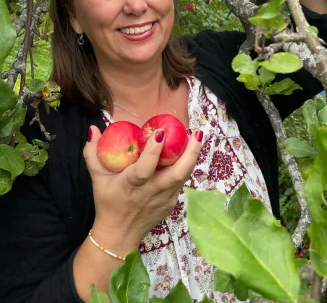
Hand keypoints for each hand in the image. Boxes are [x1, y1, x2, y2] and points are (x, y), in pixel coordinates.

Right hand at [84, 125, 202, 247]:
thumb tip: (93, 129)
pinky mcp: (171, 203)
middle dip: (191, 153)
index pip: (145, 168)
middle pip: (178, 173)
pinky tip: (185, 154)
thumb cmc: (108, 203)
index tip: (161, 132)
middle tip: (197, 133)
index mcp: (133, 185)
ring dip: (192, 157)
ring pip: (184, 176)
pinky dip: (184, 167)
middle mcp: (152, 191)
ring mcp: (165, 199)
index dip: (153, 150)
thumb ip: (92, 154)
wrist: (119, 236)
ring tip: (197, 137)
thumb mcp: (97, 179)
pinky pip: (180, 182)